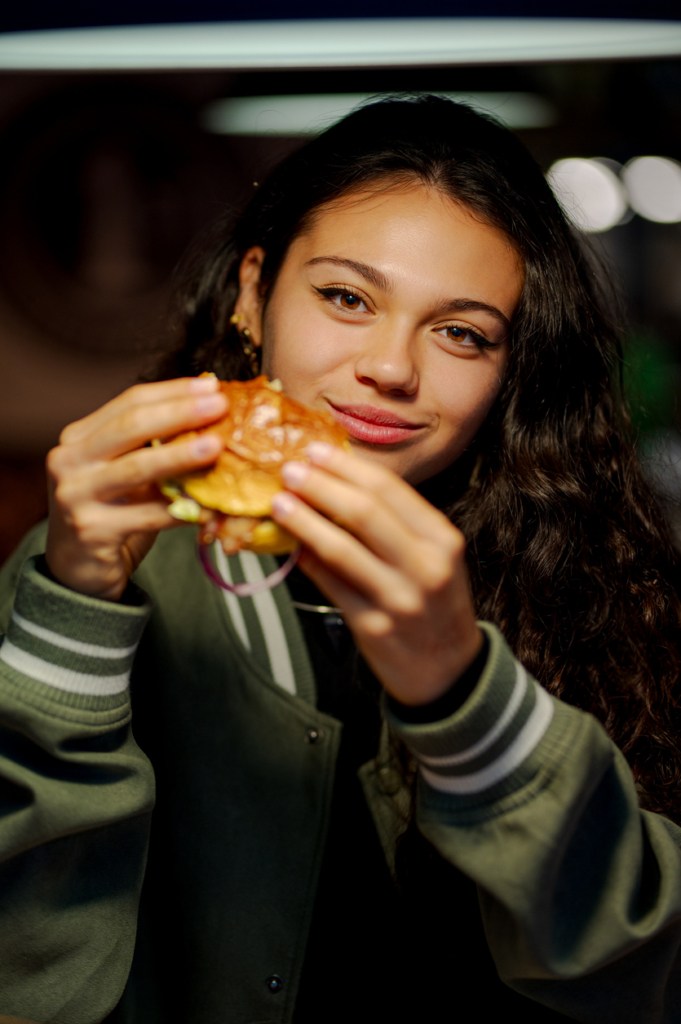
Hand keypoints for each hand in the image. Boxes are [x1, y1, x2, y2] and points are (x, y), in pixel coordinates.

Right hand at [45, 376, 226, 601]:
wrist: (79, 569)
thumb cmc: (112, 512)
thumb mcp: (126, 472)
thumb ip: (155, 446)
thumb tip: (209, 411)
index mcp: (79, 437)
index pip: (129, 402)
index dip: (172, 392)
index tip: (211, 386)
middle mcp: (69, 460)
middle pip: (130, 426)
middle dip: (179, 412)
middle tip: (219, 404)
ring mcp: (75, 495)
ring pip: (136, 469)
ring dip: (180, 456)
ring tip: (216, 446)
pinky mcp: (91, 530)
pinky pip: (146, 516)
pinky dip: (180, 510)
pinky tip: (208, 506)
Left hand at [271, 443, 481, 705]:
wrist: (449, 671)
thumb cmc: (433, 604)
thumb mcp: (432, 558)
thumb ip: (396, 526)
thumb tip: (335, 484)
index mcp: (442, 539)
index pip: (390, 490)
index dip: (346, 466)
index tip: (315, 450)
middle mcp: (425, 566)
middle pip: (364, 512)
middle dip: (320, 486)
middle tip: (289, 470)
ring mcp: (400, 598)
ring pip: (342, 549)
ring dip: (304, 521)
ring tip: (279, 503)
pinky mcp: (374, 626)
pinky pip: (331, 585)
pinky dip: (307, 561)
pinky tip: (290, 547)